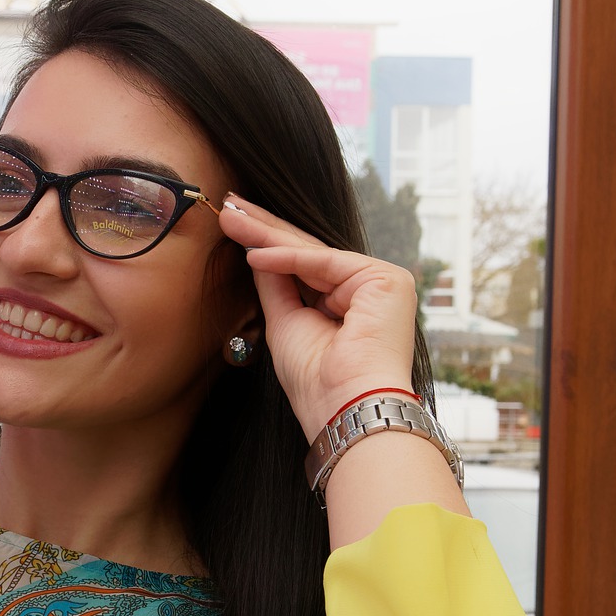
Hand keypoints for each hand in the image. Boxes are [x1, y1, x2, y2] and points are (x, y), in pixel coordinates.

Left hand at [218, 195, 420, 442]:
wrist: (346, 410)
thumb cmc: (318, 384)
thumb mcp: (286, 323)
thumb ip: (276, 284)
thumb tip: (256, 250)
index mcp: (349, 303)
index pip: (303, 267)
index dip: (267, 246)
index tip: (233, 226)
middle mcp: (367, 289)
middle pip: (307, 252)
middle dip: (264, 229)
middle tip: (230, 204)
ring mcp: (380, 281)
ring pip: (312, 252)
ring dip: (267, 234)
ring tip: (231, 215)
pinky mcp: (385, 279)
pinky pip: (323, 262)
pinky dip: (286, 257)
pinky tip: (253, 252)